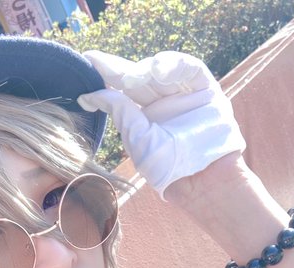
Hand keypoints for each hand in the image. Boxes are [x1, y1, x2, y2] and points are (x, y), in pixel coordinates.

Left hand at [78, 51, 245, 198]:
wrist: (200, 182)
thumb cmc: (168, 168)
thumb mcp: (138, 139)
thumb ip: (120, 112)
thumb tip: (91, 94)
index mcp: (145, 116)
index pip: (123, 91)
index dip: (106, 76)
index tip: (87, 63)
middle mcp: (164, 102)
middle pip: (139, 77)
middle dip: (118, 68)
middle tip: (97, 61)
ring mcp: (184, 94)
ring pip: (162, 71)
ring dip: (144, 69)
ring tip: (129, 78)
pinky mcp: (206, 90)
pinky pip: (191, 70)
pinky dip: (174, 65)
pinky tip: (157, 69)